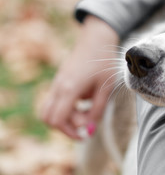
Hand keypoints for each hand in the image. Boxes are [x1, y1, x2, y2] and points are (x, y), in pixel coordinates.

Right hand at [41, 15, 118, 138]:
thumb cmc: (104, 61)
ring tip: (89, 109)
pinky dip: (68, 107)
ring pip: (51, 110)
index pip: (57, 120)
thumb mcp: (106, 87)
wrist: (96, 39)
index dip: (70, 132)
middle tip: (86, 124)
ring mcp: (57, 83)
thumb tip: (90, 128)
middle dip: (66, 127)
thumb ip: (98, 109)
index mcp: (69, 88)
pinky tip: (87, 99)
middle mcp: (58, 87)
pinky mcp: (59, 82)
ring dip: (68, 116)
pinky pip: (57, 101)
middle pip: (49, 118)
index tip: (85, 134)